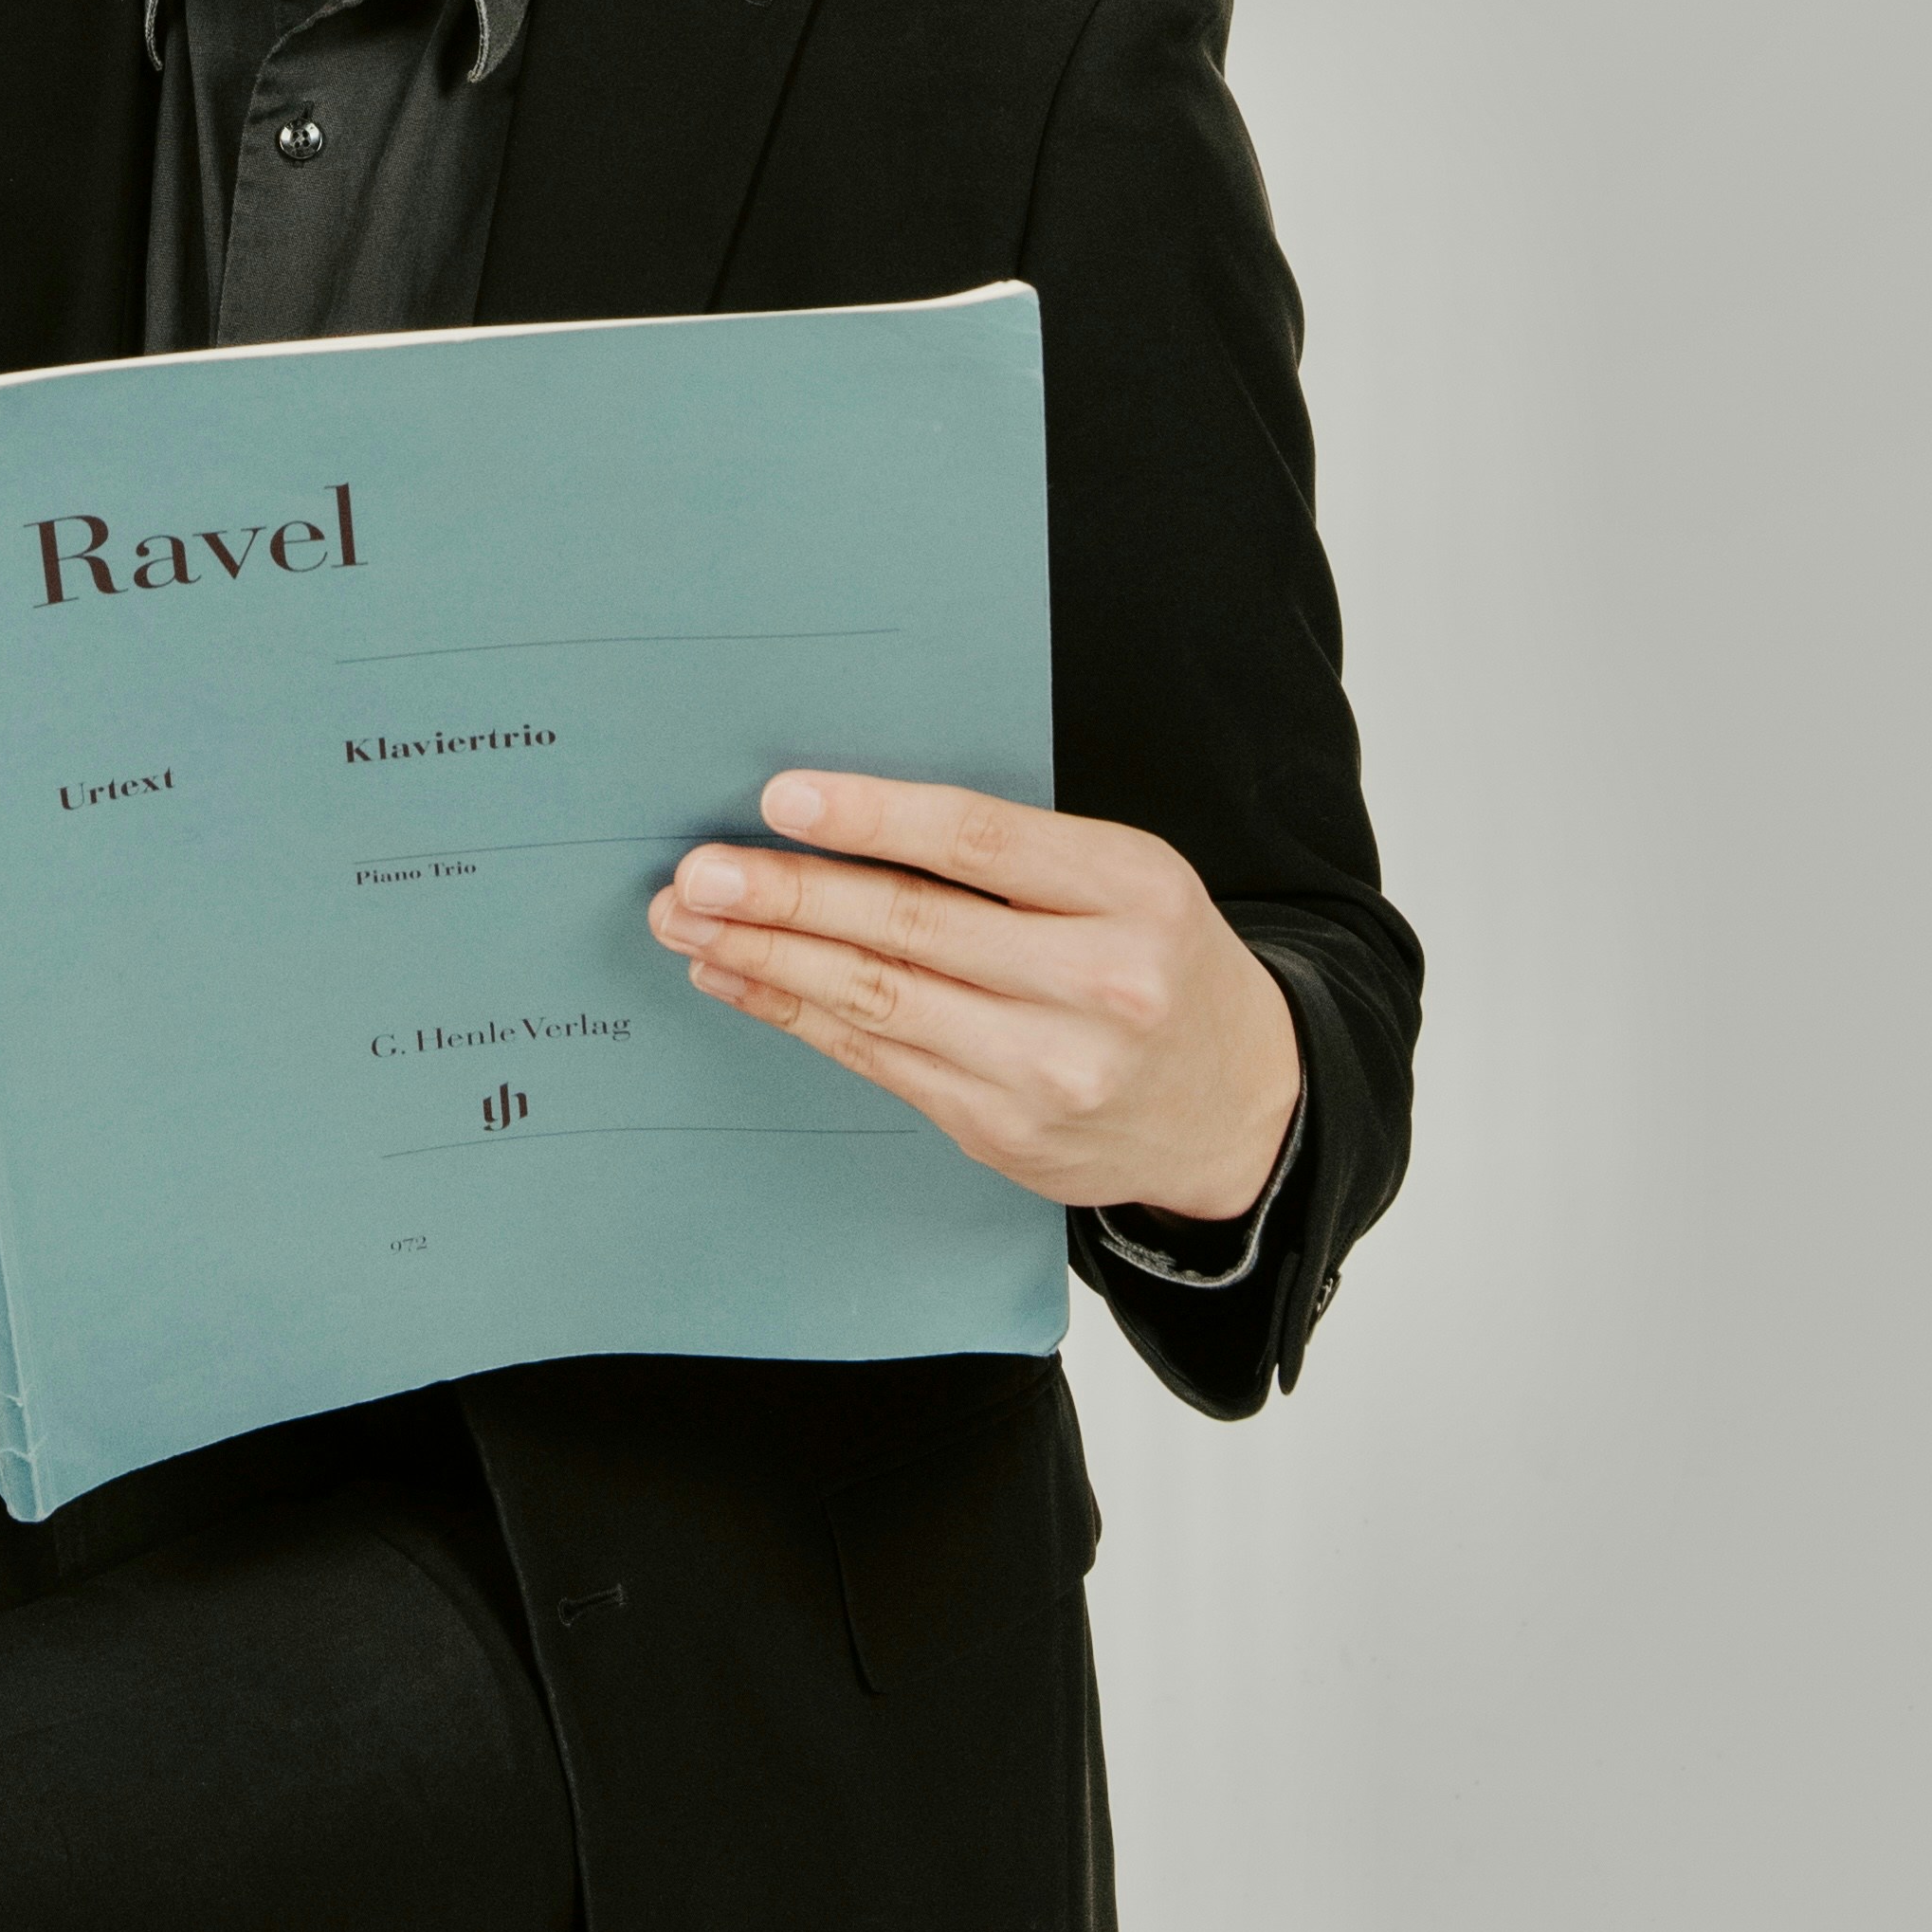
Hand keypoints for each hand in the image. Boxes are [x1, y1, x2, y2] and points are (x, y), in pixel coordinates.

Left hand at [647, 771, 1300, 1230]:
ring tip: (691, 922)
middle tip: (698, 872)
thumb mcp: (1127, 881)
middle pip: (912, 928)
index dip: (874, 819)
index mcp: (1133, 892)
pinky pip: (878, 1061)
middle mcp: (1099, 984)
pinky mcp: (1005, 1132)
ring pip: (880, 1001)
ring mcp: (1051, 1070)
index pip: (982, 843)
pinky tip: (739, 980)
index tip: (781, 799)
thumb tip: (843, 821)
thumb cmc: (1159, 964)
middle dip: (789, 897)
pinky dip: (796, 1015)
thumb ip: (1012, 856)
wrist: (1240, 1108)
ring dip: (770, 958)